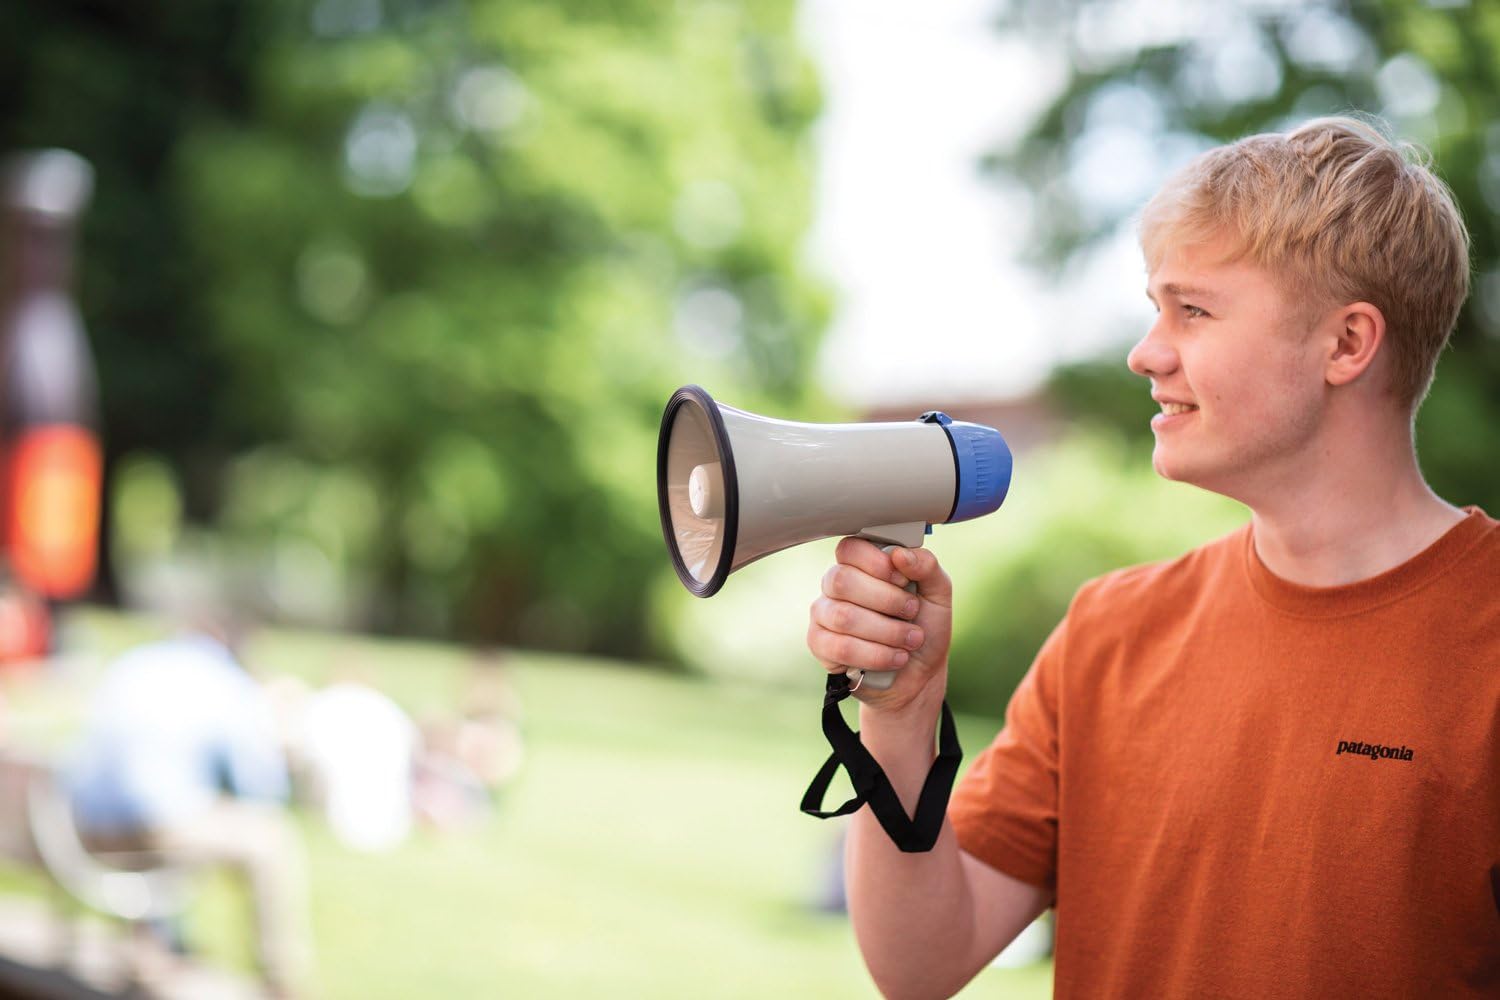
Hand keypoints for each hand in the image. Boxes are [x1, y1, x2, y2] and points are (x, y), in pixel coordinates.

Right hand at [807, 537, 952, 707]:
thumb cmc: (924, 627)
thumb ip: (926, 567)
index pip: (850, 548)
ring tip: (911, 640)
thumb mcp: (937, 593)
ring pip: (844, 617)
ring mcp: (823, 614)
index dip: (877, 563)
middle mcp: (835, 585)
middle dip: (886, 600)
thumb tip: (900, 554)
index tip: (903, 580)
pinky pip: (841, 648)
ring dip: (887, 631)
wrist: (919, 674)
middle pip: (843, 580)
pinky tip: (896, 658)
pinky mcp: (819, 645)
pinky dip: (877, 655)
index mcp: (860, 565)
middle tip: (912, 612)